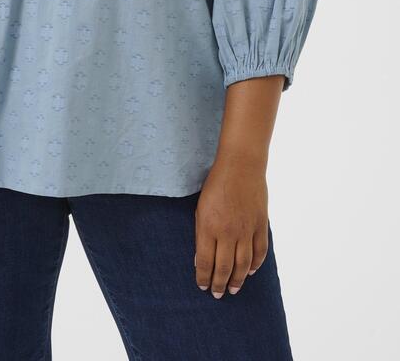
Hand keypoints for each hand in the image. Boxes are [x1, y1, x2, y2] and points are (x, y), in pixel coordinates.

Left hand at [193, 153, 268, 297]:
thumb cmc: (216, 184)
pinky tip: (250, 271)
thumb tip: (200, 260)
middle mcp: (228, 232)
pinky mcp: (260, 225)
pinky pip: (260, 251)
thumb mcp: (200, 207)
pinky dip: (256, 264)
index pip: (205, 262)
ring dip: (237, 280)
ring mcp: (246, 230)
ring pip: (243, 264)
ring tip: (233, 289)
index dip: (204, 278)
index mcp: (208, 227)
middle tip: (218, 294)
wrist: (241, 165)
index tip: (203, 287)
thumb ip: (201, 234)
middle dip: (220, 284)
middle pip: (224, 267)